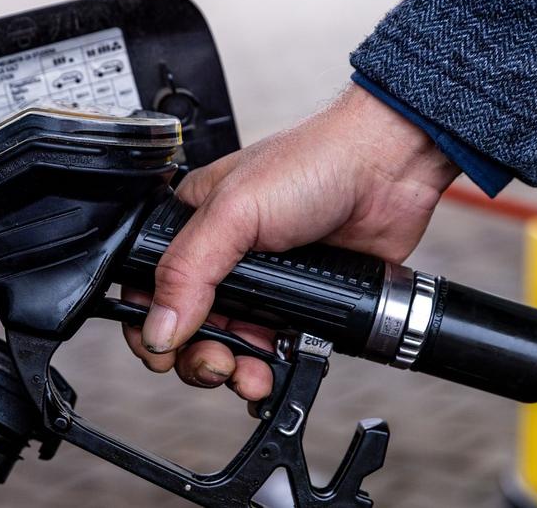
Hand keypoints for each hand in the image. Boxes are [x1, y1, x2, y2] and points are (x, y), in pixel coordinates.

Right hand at [121, 84, 458, 399]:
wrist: (388, 171)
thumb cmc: (313, 162)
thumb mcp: (234, 211)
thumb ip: (189, 270)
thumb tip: (159, 327)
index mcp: (194, 226)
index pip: (149, 285)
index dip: (149, 325)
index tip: (163, 351)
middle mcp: (223, 258)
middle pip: (188, 328)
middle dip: (195, 356)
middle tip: (215, 364)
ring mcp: (263, 285)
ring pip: (230, 346)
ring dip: (232, 371)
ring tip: (247, 374)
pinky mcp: (300, 305)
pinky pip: (272, 352)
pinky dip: (269, 370)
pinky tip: (273, 372)